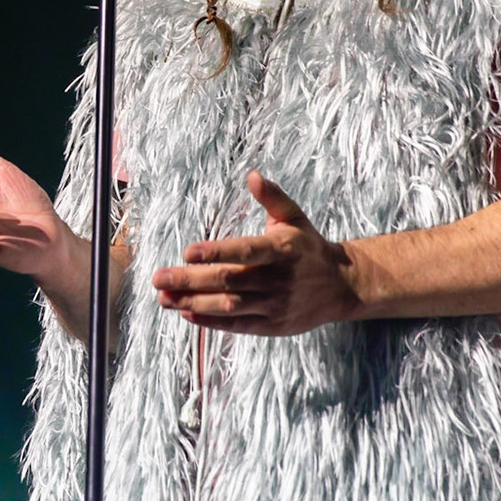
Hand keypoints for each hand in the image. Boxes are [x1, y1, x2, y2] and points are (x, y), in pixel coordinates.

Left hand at [150, 171, 357, 335]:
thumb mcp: (294, 218)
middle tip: (158, 278)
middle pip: (228, 281)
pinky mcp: (272, 326)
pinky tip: (186, 313)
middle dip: (189, 280)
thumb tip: (252, 174)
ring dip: (193, 303)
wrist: (342, 286)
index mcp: (282, 249)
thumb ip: (272, 197)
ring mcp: (275, 305)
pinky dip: (210, 321)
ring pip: (228, 306)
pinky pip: (237, 326)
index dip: (215, 253)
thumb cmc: (309, 247)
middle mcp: (278, 279)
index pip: (245, 252)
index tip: (187, 252)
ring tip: (164, 298)